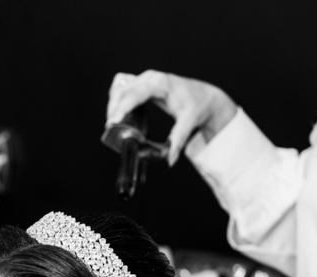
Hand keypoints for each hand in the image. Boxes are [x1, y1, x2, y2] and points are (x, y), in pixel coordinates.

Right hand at [106, 71, 237, 164]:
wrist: (204, 96)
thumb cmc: (197, 105)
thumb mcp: (189, 122)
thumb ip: (178, 140)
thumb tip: (170, 159)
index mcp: (160, 83)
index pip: (136, 93)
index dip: (122, 107)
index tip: (114, 121)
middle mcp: (150, 78)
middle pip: (123, 89)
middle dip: (114, 108)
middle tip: (112, 128)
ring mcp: (145, 79)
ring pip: (120, 87)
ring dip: (113, 104)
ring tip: (115, 123)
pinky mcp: (143, 83)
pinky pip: (123, 87)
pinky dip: (118, 99)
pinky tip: (120, 112)